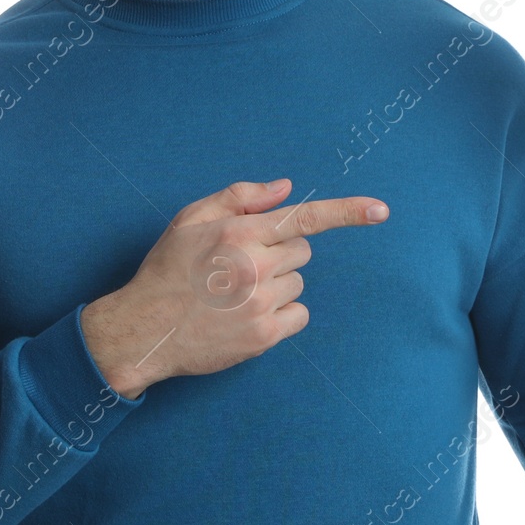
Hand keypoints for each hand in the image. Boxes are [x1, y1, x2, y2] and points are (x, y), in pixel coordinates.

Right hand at [81, 178, 388, 398]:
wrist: (142, 330)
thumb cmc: (167, 270)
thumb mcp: (190, 219)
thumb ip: (240, 196)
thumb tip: (287, 188)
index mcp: (238, 231)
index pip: (304, 217)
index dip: (347, 212)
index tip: (381, 210)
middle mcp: (254, 266)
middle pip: (302, 250)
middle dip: (279, 253)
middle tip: (242, 266)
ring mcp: (260, 304)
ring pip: (298, 283)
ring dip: (277, 284)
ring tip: (236, 293)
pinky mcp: (263, 336)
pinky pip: (298, 315)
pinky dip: (282, 315)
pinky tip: (247, 315)